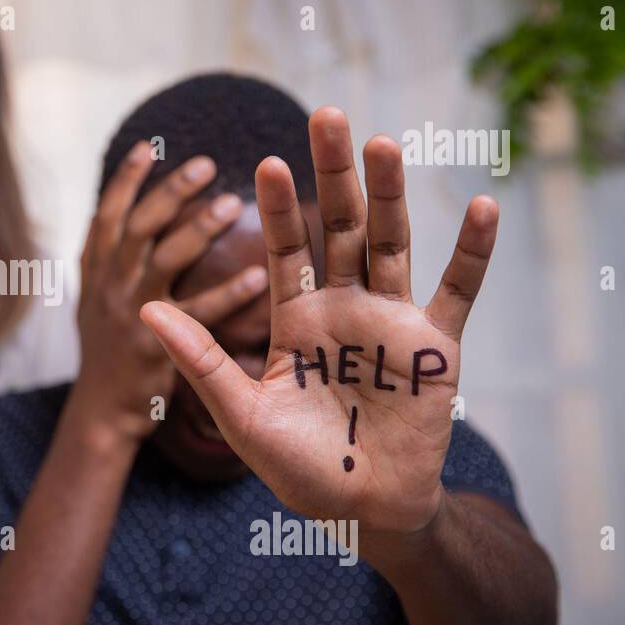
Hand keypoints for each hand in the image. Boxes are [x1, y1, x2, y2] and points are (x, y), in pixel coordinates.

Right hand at [71, 141, 268, 443]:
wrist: (101, 414)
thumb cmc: (110, 352)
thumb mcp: (97, 299)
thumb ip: (111, 260)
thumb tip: (126, 212)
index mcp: (94, 274)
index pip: (105, 215)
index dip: (124, 180)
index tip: (147, 147)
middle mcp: (108, 289)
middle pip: (138, 227)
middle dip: (170, 192)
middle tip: (207, 164)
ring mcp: (130, 317)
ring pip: (163, 260)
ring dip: (196, 229)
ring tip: (231, 204)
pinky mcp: (157, 350)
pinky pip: (198, 315)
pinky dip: (227, 294)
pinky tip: (257, 277)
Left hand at [140, 108, 497, 535]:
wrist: (362, 508)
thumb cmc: (297, 467)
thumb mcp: (241, 413)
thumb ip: (201, 359)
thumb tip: (144, 309)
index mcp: (296, 318)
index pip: (285, 251)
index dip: (278, 209)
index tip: (265, 162)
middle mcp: (342, 307)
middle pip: (337, 229)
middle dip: (332, 176)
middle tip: (325, 116)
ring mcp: (391, 321)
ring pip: (390, 244)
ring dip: (390, 196)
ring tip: (384, 143)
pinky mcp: (436, 345)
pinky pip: (457, 290)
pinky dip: (471, 253)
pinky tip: (480, 207)